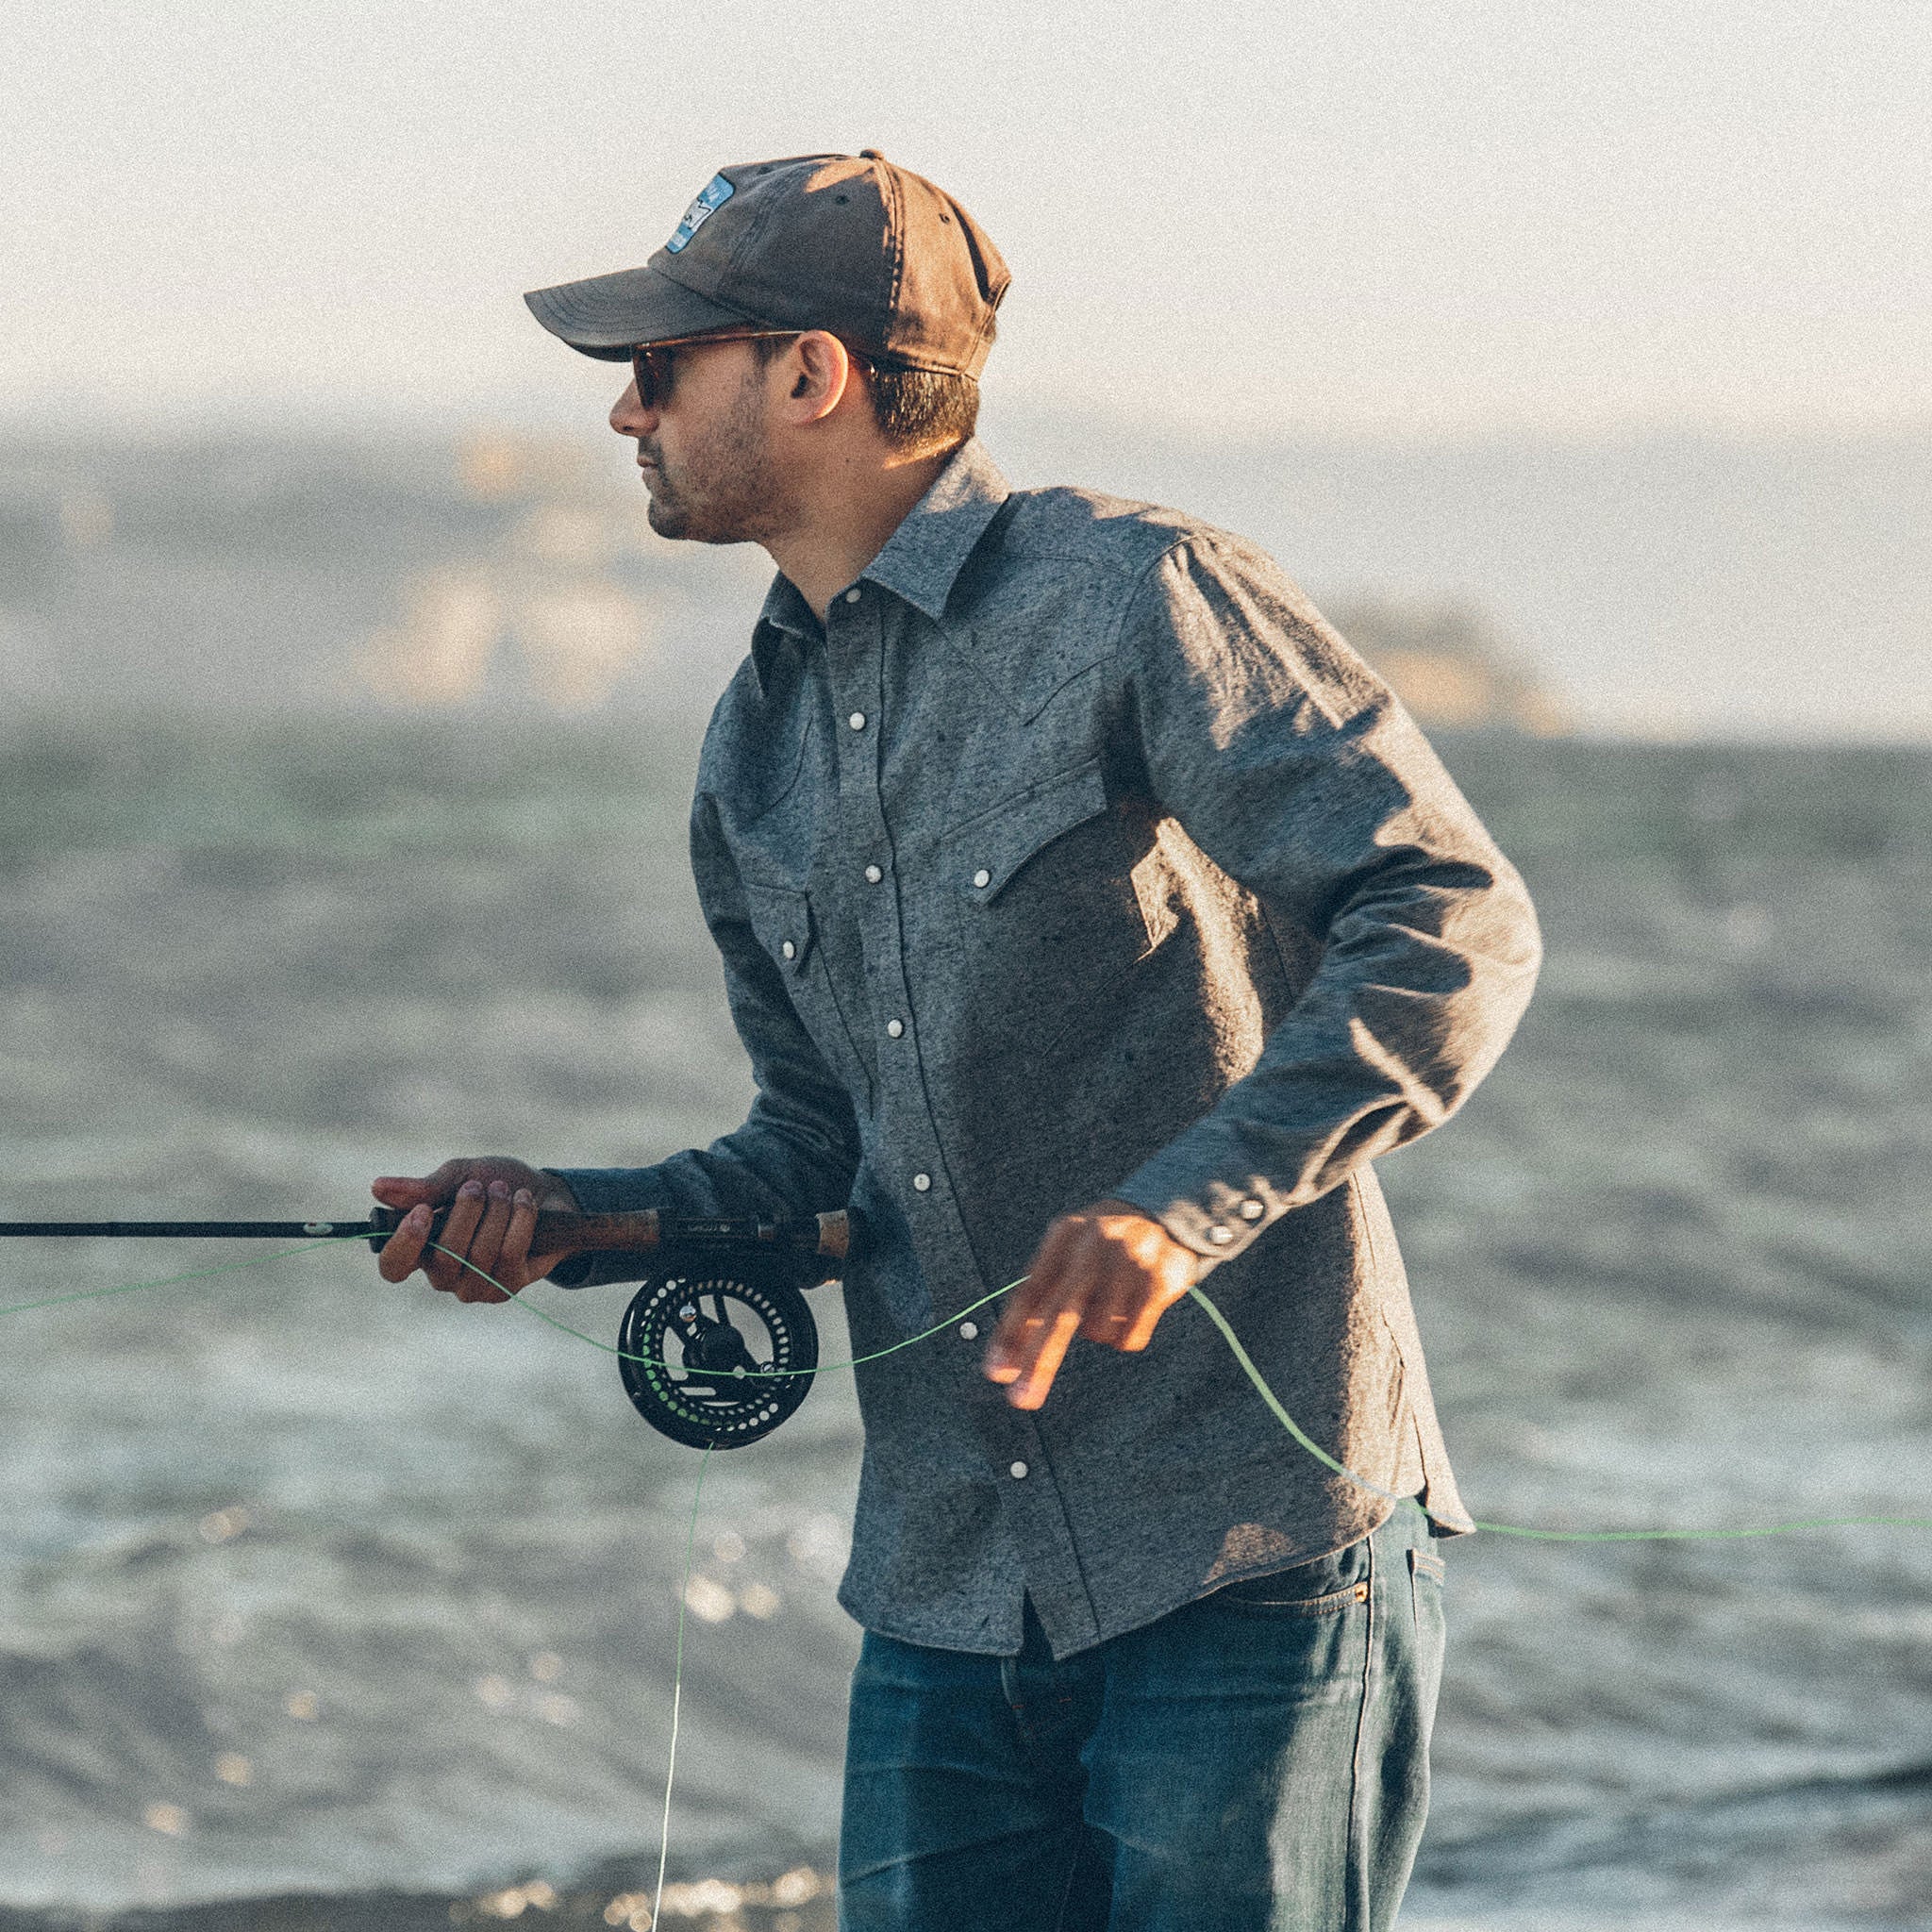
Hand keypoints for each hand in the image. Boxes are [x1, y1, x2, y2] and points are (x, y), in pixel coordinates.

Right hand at [371, 1159, 579, 1302]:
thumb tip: (377, 1187)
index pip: (393, 1266)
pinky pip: (510, 1254)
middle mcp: (442, 1274)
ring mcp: (475, 1286)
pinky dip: (519, 1220)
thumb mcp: (458, 1177)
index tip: (422, 1211)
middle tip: (478, 1186)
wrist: (546, 1193)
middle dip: (465, 1213)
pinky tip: (524, 1201)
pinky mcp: (507, 1287)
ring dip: (496, 1213)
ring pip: (479, 1256)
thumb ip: (423, 1188)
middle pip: (442, 1258)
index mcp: (420, 1248)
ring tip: (504, 1190)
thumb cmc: (493, 1185)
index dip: (403, 1245)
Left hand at [983, 1199, 1197, 1410]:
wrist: (1168, 1215)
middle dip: (1038, 1361)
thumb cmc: (1102, 1247)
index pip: (1029, 1292)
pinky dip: (1127, 1336)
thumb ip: (1040, 1297)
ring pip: (1098, 1332)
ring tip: (1113, 1304)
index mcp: (1064, 1235)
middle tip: (1021, 1400)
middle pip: (1059, 1314)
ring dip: (1100, 1332)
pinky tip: (1134, 1309)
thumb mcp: (1069, 1252)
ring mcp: (1128, 1262)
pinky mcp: (1158, 1282)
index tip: (996, 1372)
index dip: (1010, 1335)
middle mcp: (1093, 1245)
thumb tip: (1007, 1362)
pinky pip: (1130, 1338)